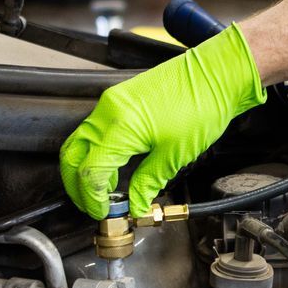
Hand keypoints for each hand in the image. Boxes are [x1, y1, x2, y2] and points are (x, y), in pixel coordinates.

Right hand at [58, 24, 266, 218]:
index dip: (92, 198)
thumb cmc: (202, 106)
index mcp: (120, 126)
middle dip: (76, 186)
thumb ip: (148, 182)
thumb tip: (136, 205)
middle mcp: (108, 110)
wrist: (216, 74)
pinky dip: (94, 151)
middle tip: (93, 206)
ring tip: (104, 190)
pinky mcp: (118, 98)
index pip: (89, 171)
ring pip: (79, 141)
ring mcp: (111, 101)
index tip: (102, 212)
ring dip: (84, 168)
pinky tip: (112, 166)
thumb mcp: (174, 154)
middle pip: (72, 156)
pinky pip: (93, 128)